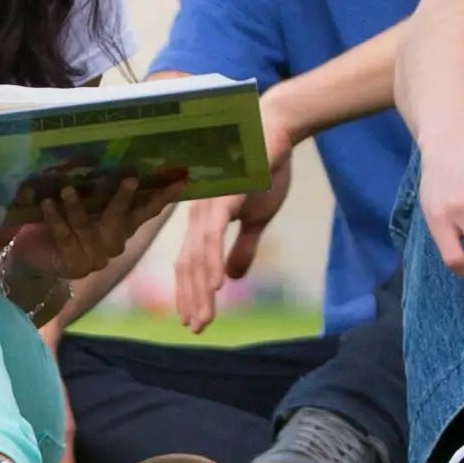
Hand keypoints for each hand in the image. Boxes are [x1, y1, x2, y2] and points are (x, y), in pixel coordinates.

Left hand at [0, 162, 182, 322]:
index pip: (145, 212)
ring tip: (67, 189)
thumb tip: (88, 156)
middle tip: (130, 178)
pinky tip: (47, 203)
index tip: (180, 181)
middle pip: (121, 219)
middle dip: (124, 198)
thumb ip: (86, 187)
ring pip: (88, 227)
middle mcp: (113, 243)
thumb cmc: (57, 221)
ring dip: (77, 206)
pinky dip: (56, 218)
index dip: (162, 198)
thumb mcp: (75, 201)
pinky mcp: (75, 265)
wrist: (32, 254)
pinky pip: (65, 236)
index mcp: (120, 227)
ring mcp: (96, 257)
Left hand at [162, 149, 290, 334]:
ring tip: (203, 317)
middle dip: (191, 300)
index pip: (189, 265)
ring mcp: (207, 205)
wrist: (275, 133)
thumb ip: (243, 247)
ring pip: (198, 256)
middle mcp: (197, 214)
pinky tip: (218, 285)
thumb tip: (235, 279)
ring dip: (200, 291)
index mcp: (203, 221)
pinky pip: (214, 234)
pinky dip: (214, 261)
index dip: (189, 294)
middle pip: (188, 266)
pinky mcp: (223, 196)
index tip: (193, 322)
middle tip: (196, 329)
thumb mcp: (256, 218)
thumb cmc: (264, 171)